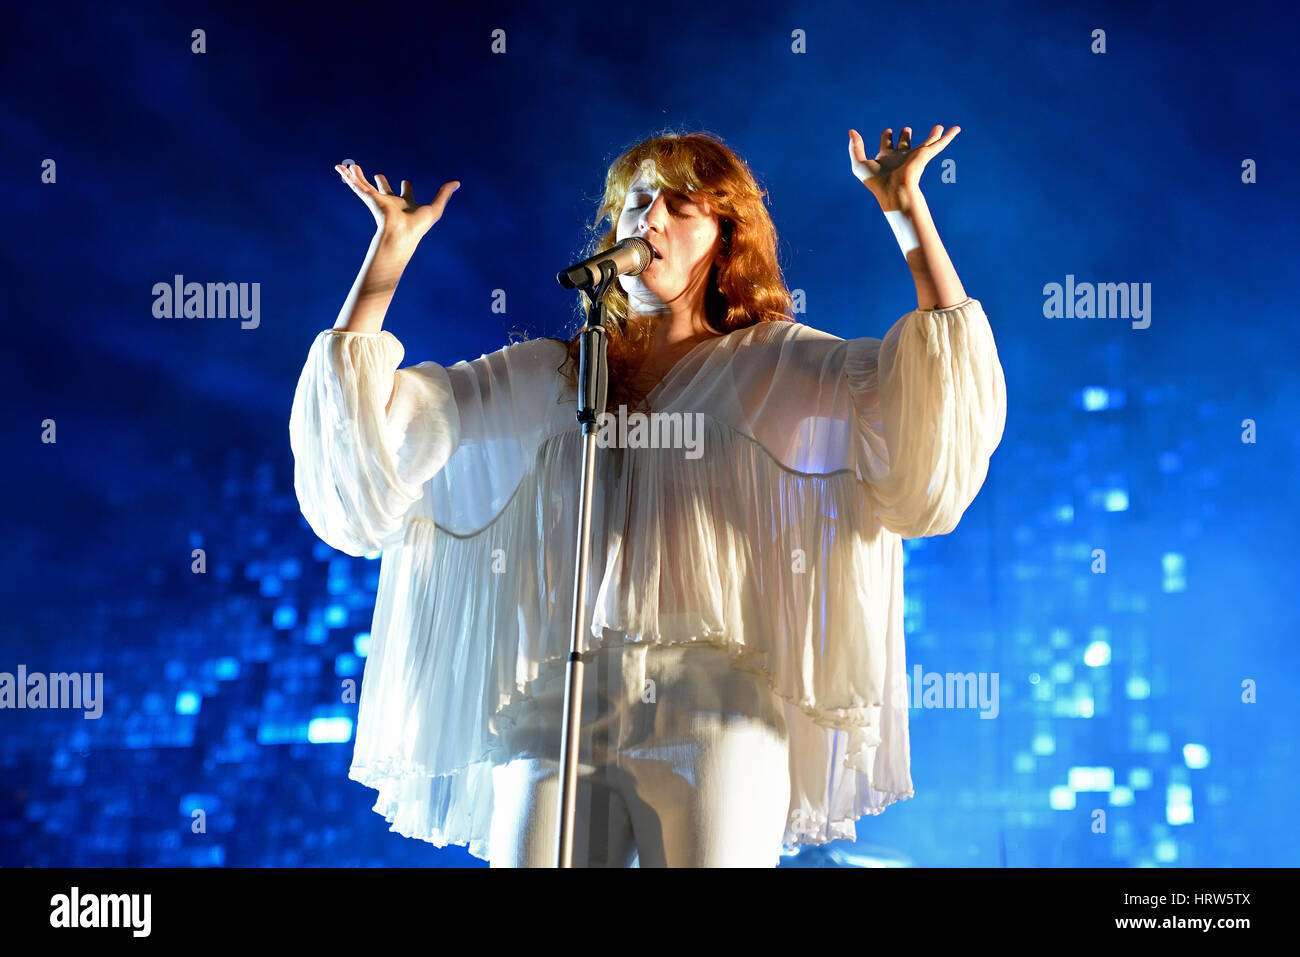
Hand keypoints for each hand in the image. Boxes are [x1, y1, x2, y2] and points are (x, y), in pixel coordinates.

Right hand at [335, 161, 460, 247]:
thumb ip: (444, 194)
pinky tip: (339, 167)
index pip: (406, 195)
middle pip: (385, 190)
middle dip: (382, 183)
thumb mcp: (436, 207)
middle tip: (379, 176)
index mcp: (406, 205)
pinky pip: (356, 185)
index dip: (407, 188)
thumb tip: (457, 183)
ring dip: (359, 176)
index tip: (407, 182)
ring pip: (366, 186)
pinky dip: (347, 176)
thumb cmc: (418, 226)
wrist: (401, 234)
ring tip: (352, 167)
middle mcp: (391, 203)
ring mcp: (379, 201)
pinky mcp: (369, 199)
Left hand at [848, 125, 958, 207]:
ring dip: (931, 136)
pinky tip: (956, 129)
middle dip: (904, 136)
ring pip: (925, 143)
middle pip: (903, 144)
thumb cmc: (875, 182)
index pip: (887, 145)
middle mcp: (900, 157)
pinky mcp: (925, 156)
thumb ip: (855, 147)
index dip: (886, 137)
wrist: (893, 191)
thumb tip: (851, 131)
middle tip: (906, 130)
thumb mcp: (859, 163)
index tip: (887, 132)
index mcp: (886, 159)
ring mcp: (913, 157)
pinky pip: (939, 143)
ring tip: (938, 127)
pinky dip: (949, 136)